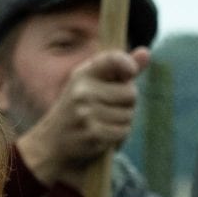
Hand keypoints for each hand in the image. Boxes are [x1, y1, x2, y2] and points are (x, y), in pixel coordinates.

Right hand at [16, 47, 149, 186]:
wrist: (51, 144)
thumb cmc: (77, 111)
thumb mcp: (92, 85)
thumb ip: (119, 70)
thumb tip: (146, 52)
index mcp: (82, 74)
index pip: (112, 59)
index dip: (128, 63)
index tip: (131, 71)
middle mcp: (83, 91)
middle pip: (130, 93)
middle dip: (127, 103)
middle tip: (111, 109)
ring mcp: (87, 113)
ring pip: (128, 115)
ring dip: (123, 122)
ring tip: (105, 124)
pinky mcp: (93, 133)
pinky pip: (123, 131)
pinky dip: (119, 137)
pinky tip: (104, 136)